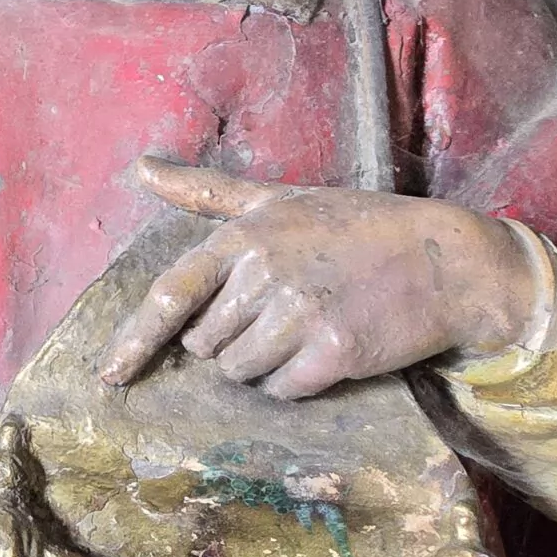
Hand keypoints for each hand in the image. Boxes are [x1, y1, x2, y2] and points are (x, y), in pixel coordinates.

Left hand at [100, 160, 538, 398]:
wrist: (445, 259)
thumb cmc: (355, 227)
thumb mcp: (278, 198)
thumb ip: (206, 191)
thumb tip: (140, 167)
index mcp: (243, 236)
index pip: (171, 294)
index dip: (135, 340)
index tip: (111, 374)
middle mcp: (264, 272)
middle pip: (205, 344)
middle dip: (231, 340)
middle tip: (279, 312)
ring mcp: (300, 313)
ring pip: (239, 371)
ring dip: (262, 364)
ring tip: (304, 327)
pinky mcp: (334, 350)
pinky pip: (281, 390)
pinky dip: (296, 382)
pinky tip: (325, 351)